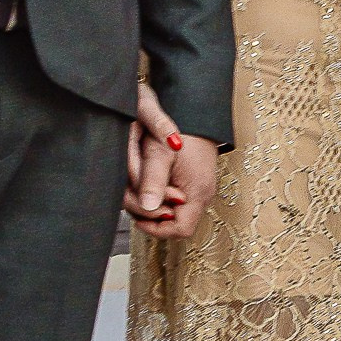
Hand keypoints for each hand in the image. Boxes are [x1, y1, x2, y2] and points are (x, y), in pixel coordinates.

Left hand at [125, 79, 219, 241]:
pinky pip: (176, 200)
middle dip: (152, 215)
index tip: (140, 216)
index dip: (157, 228)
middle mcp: (202, 195)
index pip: (180, 229)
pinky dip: (160, 196)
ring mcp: (200, 189)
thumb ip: (153, 182)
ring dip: (154, 205)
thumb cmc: (181, 129)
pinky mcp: (195, 183)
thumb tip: (147, 208)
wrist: (197, 111)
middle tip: (137, 200)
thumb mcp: (161, 154)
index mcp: (197, 192)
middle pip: (175, 224)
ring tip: (143, 189)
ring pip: (174, 212)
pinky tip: (151, 184)